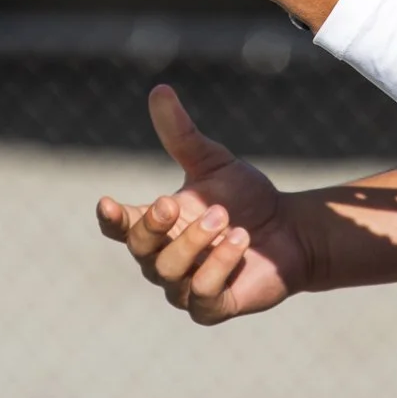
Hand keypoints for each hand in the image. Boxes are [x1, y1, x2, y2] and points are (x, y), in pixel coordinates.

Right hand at [98, 86, 311, 324]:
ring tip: (225, 219)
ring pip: (169, 274)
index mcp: (158, 226)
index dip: (111, 218)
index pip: (122, 227)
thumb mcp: (212, 162)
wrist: (289, 229)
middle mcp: (163, 260)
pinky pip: (202, 295)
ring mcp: (184, 288)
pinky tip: (239, 241)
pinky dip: (217, 266)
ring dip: (194, 245)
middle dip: (156, 228)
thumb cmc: (244, 197)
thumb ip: (181, 134)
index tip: (107, 203)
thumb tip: (159, 90)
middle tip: (175, 203)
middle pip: (141, 250)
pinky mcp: (212, 308)